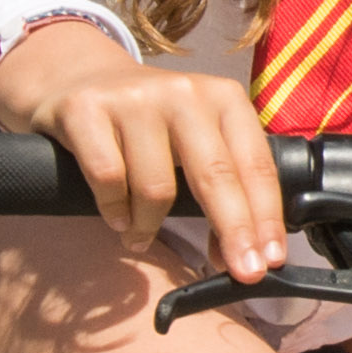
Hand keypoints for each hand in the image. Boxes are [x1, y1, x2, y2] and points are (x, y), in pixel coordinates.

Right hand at [0, 19, 288, 281]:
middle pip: (216, 174)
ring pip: (157, 187)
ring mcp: (135, 99)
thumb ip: (223, 186)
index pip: (254, 163)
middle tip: (242, 273)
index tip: (270, 259)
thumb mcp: (196, 139)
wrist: (81, 79)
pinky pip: (109, 179)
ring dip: (150, 226)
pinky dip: (114, 210)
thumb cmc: (151, 123)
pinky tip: (116, 217)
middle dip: (233, 230)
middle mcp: (184, 92)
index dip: (266, 216)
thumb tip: (238, 255)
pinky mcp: (87, 110)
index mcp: (223, 97)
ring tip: (140, 233)